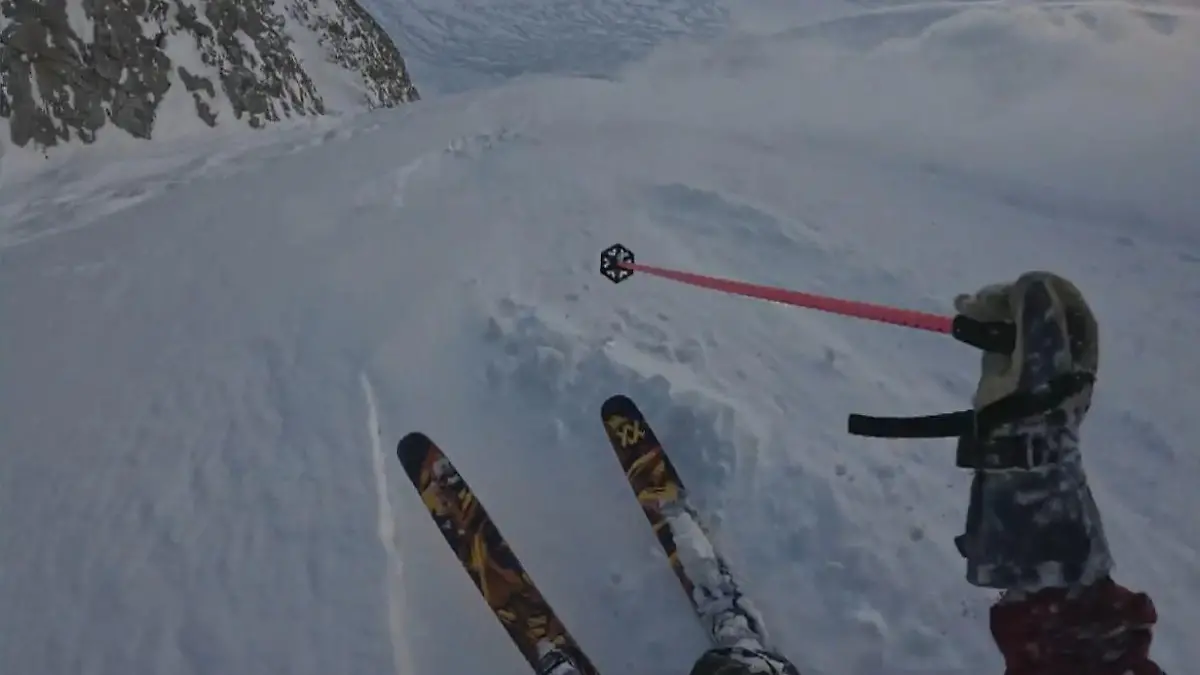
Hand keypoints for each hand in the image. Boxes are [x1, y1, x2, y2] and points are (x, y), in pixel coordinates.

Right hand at [952, 272, 1112, 590]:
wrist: (1016, 456)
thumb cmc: (1033, 406)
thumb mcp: (1040, 354)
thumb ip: (1037, 312)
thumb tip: (1027, 281)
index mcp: (1078, 343)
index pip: (1062, 297)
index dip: (1035, 288)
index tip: (1007, 292)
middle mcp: (1058, 347)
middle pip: (1034, 304)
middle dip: (1006, 296)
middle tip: (977, 300)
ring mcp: (1030, 358)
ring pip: (1012, 317)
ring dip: (988, 306)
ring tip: (962, 307)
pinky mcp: (1005, 370)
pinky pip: (995, 334)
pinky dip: (979, 323)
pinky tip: (961, 317)